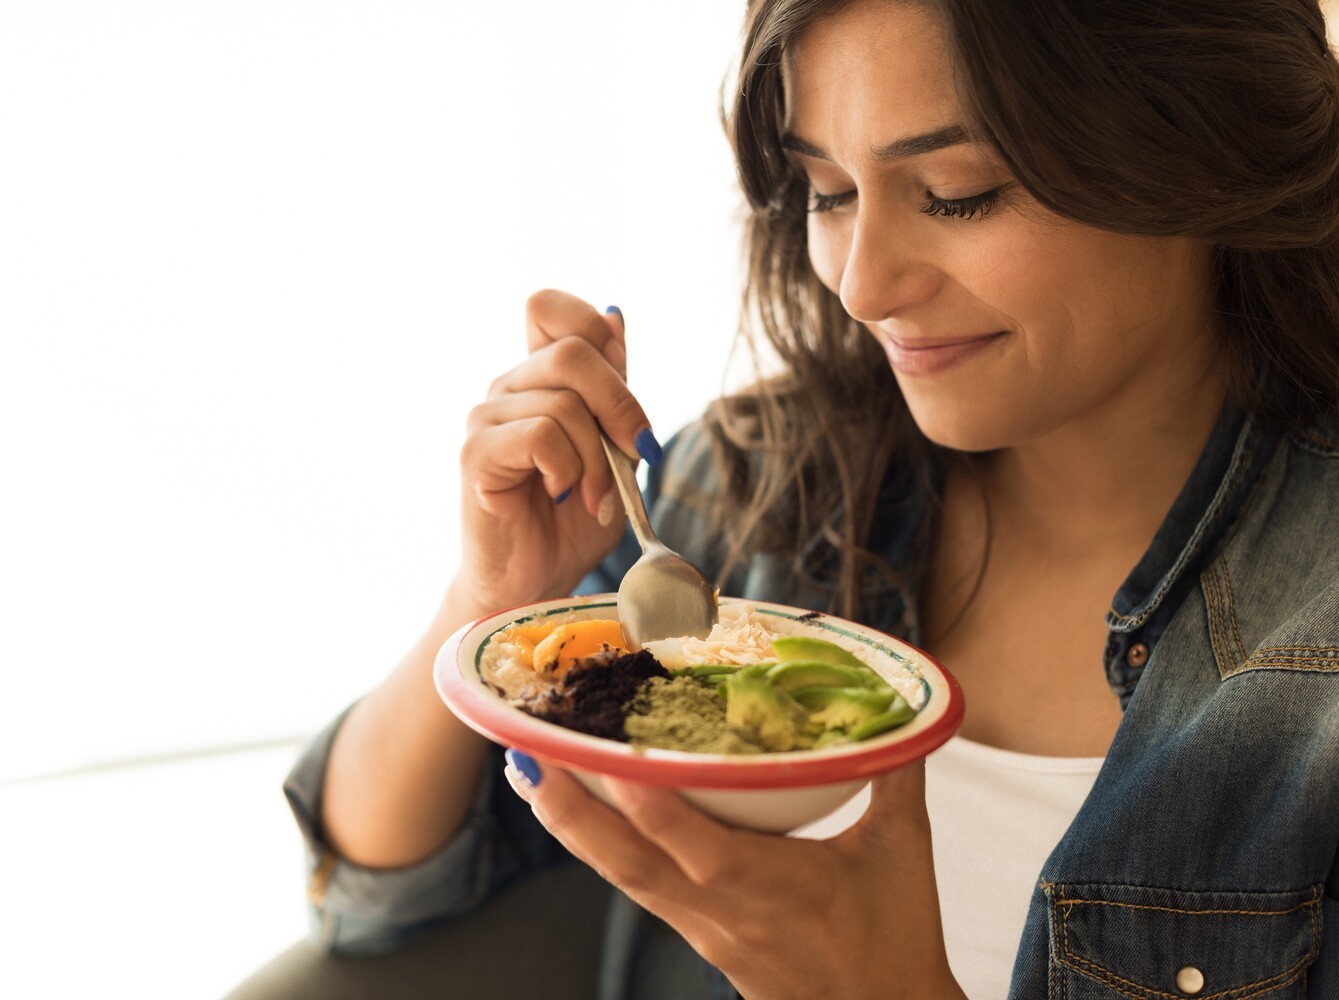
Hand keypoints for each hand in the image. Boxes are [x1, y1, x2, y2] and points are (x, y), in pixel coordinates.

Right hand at [453, 290, 657, 616]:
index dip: (590, 326)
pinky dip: (567, 468)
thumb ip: (613, 389)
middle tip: (638, 452)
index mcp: (539, 377)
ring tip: (594, 496)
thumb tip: (615, 315)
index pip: (550, 307)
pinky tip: (560, 494)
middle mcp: (508, 387)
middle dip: (621, 404)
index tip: (621, 384)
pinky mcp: (476, 453)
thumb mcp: (613, 448)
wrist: (536, 583)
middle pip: (573, 351)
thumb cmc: (573, 521)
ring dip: (598, 458)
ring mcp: (486, 417)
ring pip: (564, 402)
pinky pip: (541, 435)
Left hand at [503, 754, 966, 999]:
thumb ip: (897, 772)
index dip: (651, 809)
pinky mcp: (700, 937)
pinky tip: (579, 817)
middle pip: (633, 866)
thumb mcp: (905, 851)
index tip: (608, 761)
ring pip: (625, 877)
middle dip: (573, 814)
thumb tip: (904, 708)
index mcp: (778, 889)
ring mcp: (705, 929)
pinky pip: (641, 888)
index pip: (701, 850)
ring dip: (573, 828)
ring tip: (531, 776)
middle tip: (526, 757)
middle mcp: (726, 912)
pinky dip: (603, 848)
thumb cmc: (896, 940)